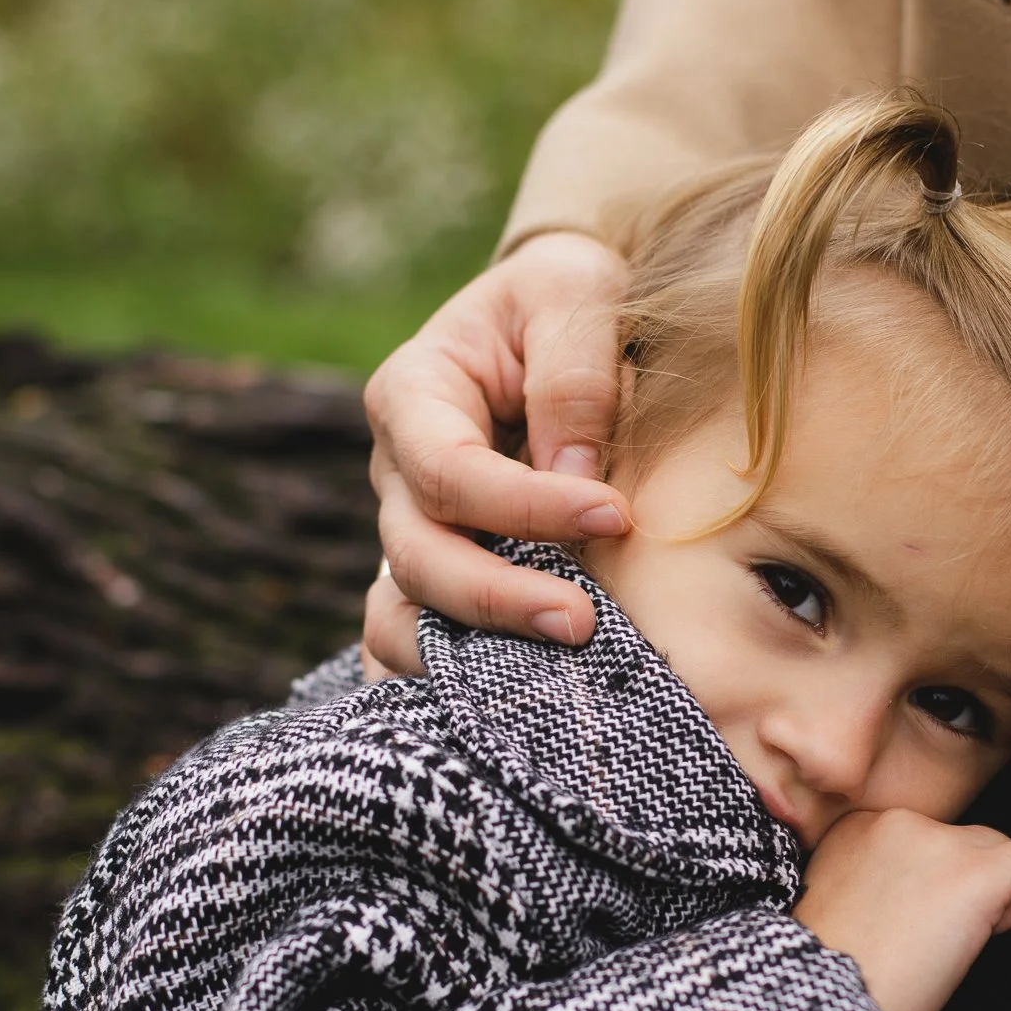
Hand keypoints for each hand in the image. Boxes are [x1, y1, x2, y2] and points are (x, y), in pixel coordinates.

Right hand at [360, 230, 633, 679]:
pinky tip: (503, 718)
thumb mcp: (577, 292)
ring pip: (401, 617)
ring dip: (467, 657)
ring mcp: (409, 533)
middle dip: (496, 598)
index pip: (448, 471)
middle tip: (585, 624)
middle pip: (416, 557)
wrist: (562, 322)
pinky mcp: (438, 579)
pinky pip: (412, 648)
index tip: (614, 517)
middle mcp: (396, 474)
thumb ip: (573, 371)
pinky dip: (443, 689)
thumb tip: (571, 474)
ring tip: (550, 682)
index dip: (523, 507)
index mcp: (413, 395)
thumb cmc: (568, 298)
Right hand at [794, 810, 1010, 1010]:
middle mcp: (897, 821)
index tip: (897, 928)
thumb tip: (926, 891)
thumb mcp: (840, 904)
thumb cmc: (826, 977)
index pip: (923, 837)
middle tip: (926, 942)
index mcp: (858, 827)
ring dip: (987, 894)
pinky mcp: (976, 875)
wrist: (820, 1005)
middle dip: (958, 887)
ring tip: (950, 944)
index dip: (924, 887)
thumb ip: (876, 876)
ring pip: (998, 850)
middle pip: (963, 840)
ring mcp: (939, 844)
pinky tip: (988, 935)